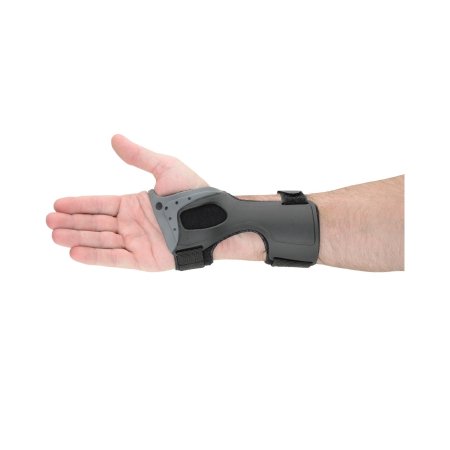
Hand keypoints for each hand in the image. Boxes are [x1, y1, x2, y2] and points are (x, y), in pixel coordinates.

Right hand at [46, 135, 265, 270]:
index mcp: (135, 204)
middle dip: (72, 222)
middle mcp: (133, 224)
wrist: (214, 218)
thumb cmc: (194, 192)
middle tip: (48, 221)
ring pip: (101, 240)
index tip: (57, 204)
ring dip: (77, 237)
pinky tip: (75, 252)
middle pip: (96, 223)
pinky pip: (115, 258)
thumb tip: (114, 138)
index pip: (100, 204)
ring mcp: (137, 243)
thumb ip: (139, 156)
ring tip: (54, 235)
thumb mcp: (165, 168)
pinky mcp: (144, 260)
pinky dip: (95, 255)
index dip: (79, 204)